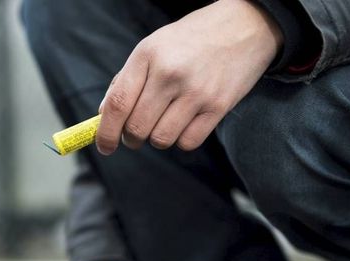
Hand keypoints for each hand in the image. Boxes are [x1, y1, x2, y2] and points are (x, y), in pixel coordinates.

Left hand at [96, 0, 281, 153]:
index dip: (106, 133)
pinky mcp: (218, 106)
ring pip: (161, 140)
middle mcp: (170, 73)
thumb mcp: (153, 47)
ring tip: (165, 121)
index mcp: (148, 55)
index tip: (104, 146)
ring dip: (157, 139)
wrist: (246, 26)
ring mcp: (196, 91)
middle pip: (136, 128)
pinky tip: (186, 122)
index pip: (117, 104)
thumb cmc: (192, 40)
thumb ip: (126, 80)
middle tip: (136, 133)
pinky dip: (182, 140)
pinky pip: (188, 143)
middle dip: (131, 138)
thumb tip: (103, 116)